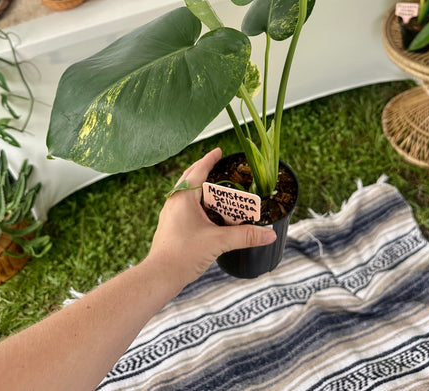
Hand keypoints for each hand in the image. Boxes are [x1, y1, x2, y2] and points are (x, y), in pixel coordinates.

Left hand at [144, 148, 276, 294]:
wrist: (159, 276)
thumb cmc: (183, 255)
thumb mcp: (218, 242)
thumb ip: (245, 236)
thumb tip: (269, 234)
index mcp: (184, 197)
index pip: (198, 170)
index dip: (209, 159)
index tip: (219, 151)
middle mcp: (175, 201)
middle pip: (190, 177)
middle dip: (203, 170)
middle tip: (218, 165)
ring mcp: (170, 213)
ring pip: (186, 192)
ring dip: (200, 186)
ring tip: (215, 187)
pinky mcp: (170, 225)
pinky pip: (184, 204)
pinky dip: (196, 200)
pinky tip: (206, 210)